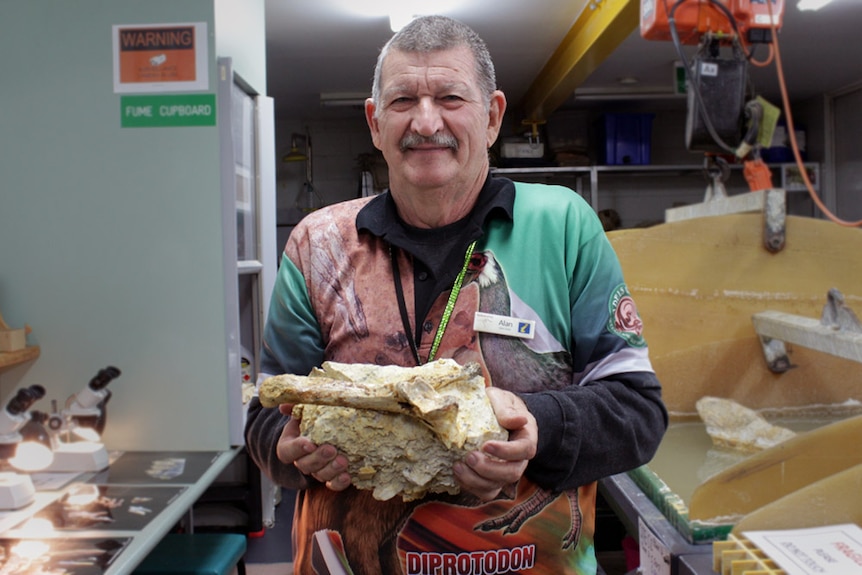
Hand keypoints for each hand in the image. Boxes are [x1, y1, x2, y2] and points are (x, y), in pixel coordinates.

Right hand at [275, 404, 350, 491]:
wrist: (323, 433)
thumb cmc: (310, 420)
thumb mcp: (302, 412)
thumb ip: (294, 407)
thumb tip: (284, 405)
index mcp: (289, 446)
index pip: (288, 451)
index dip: (298, 448)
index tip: (310, 443)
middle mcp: (301, 461)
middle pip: (305, 465)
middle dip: (319, 458)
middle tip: (331, 450)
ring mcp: (316, 471)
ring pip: (320, 475)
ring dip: (331, 470)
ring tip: (343, 461)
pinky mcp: (330, 477)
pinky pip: (333, 484)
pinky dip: (340, 482)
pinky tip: (347, 476)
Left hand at [454, 387, 537, 501]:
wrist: (495, 415)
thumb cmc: (499, 406)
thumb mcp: (503, 399)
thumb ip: (507, 409)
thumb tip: (517, 420)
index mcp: (526, 438)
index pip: (524, 450)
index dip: (506, 451)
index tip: (485, 445)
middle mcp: (519, 459)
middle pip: (512, 473)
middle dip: (489, 469)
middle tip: (469, 457)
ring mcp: (505, 472)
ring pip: (497, 487)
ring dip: (476, 481)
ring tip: (457, 467)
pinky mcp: (492, 480)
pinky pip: (485, 492)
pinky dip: (470, 487)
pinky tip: (457, 474)